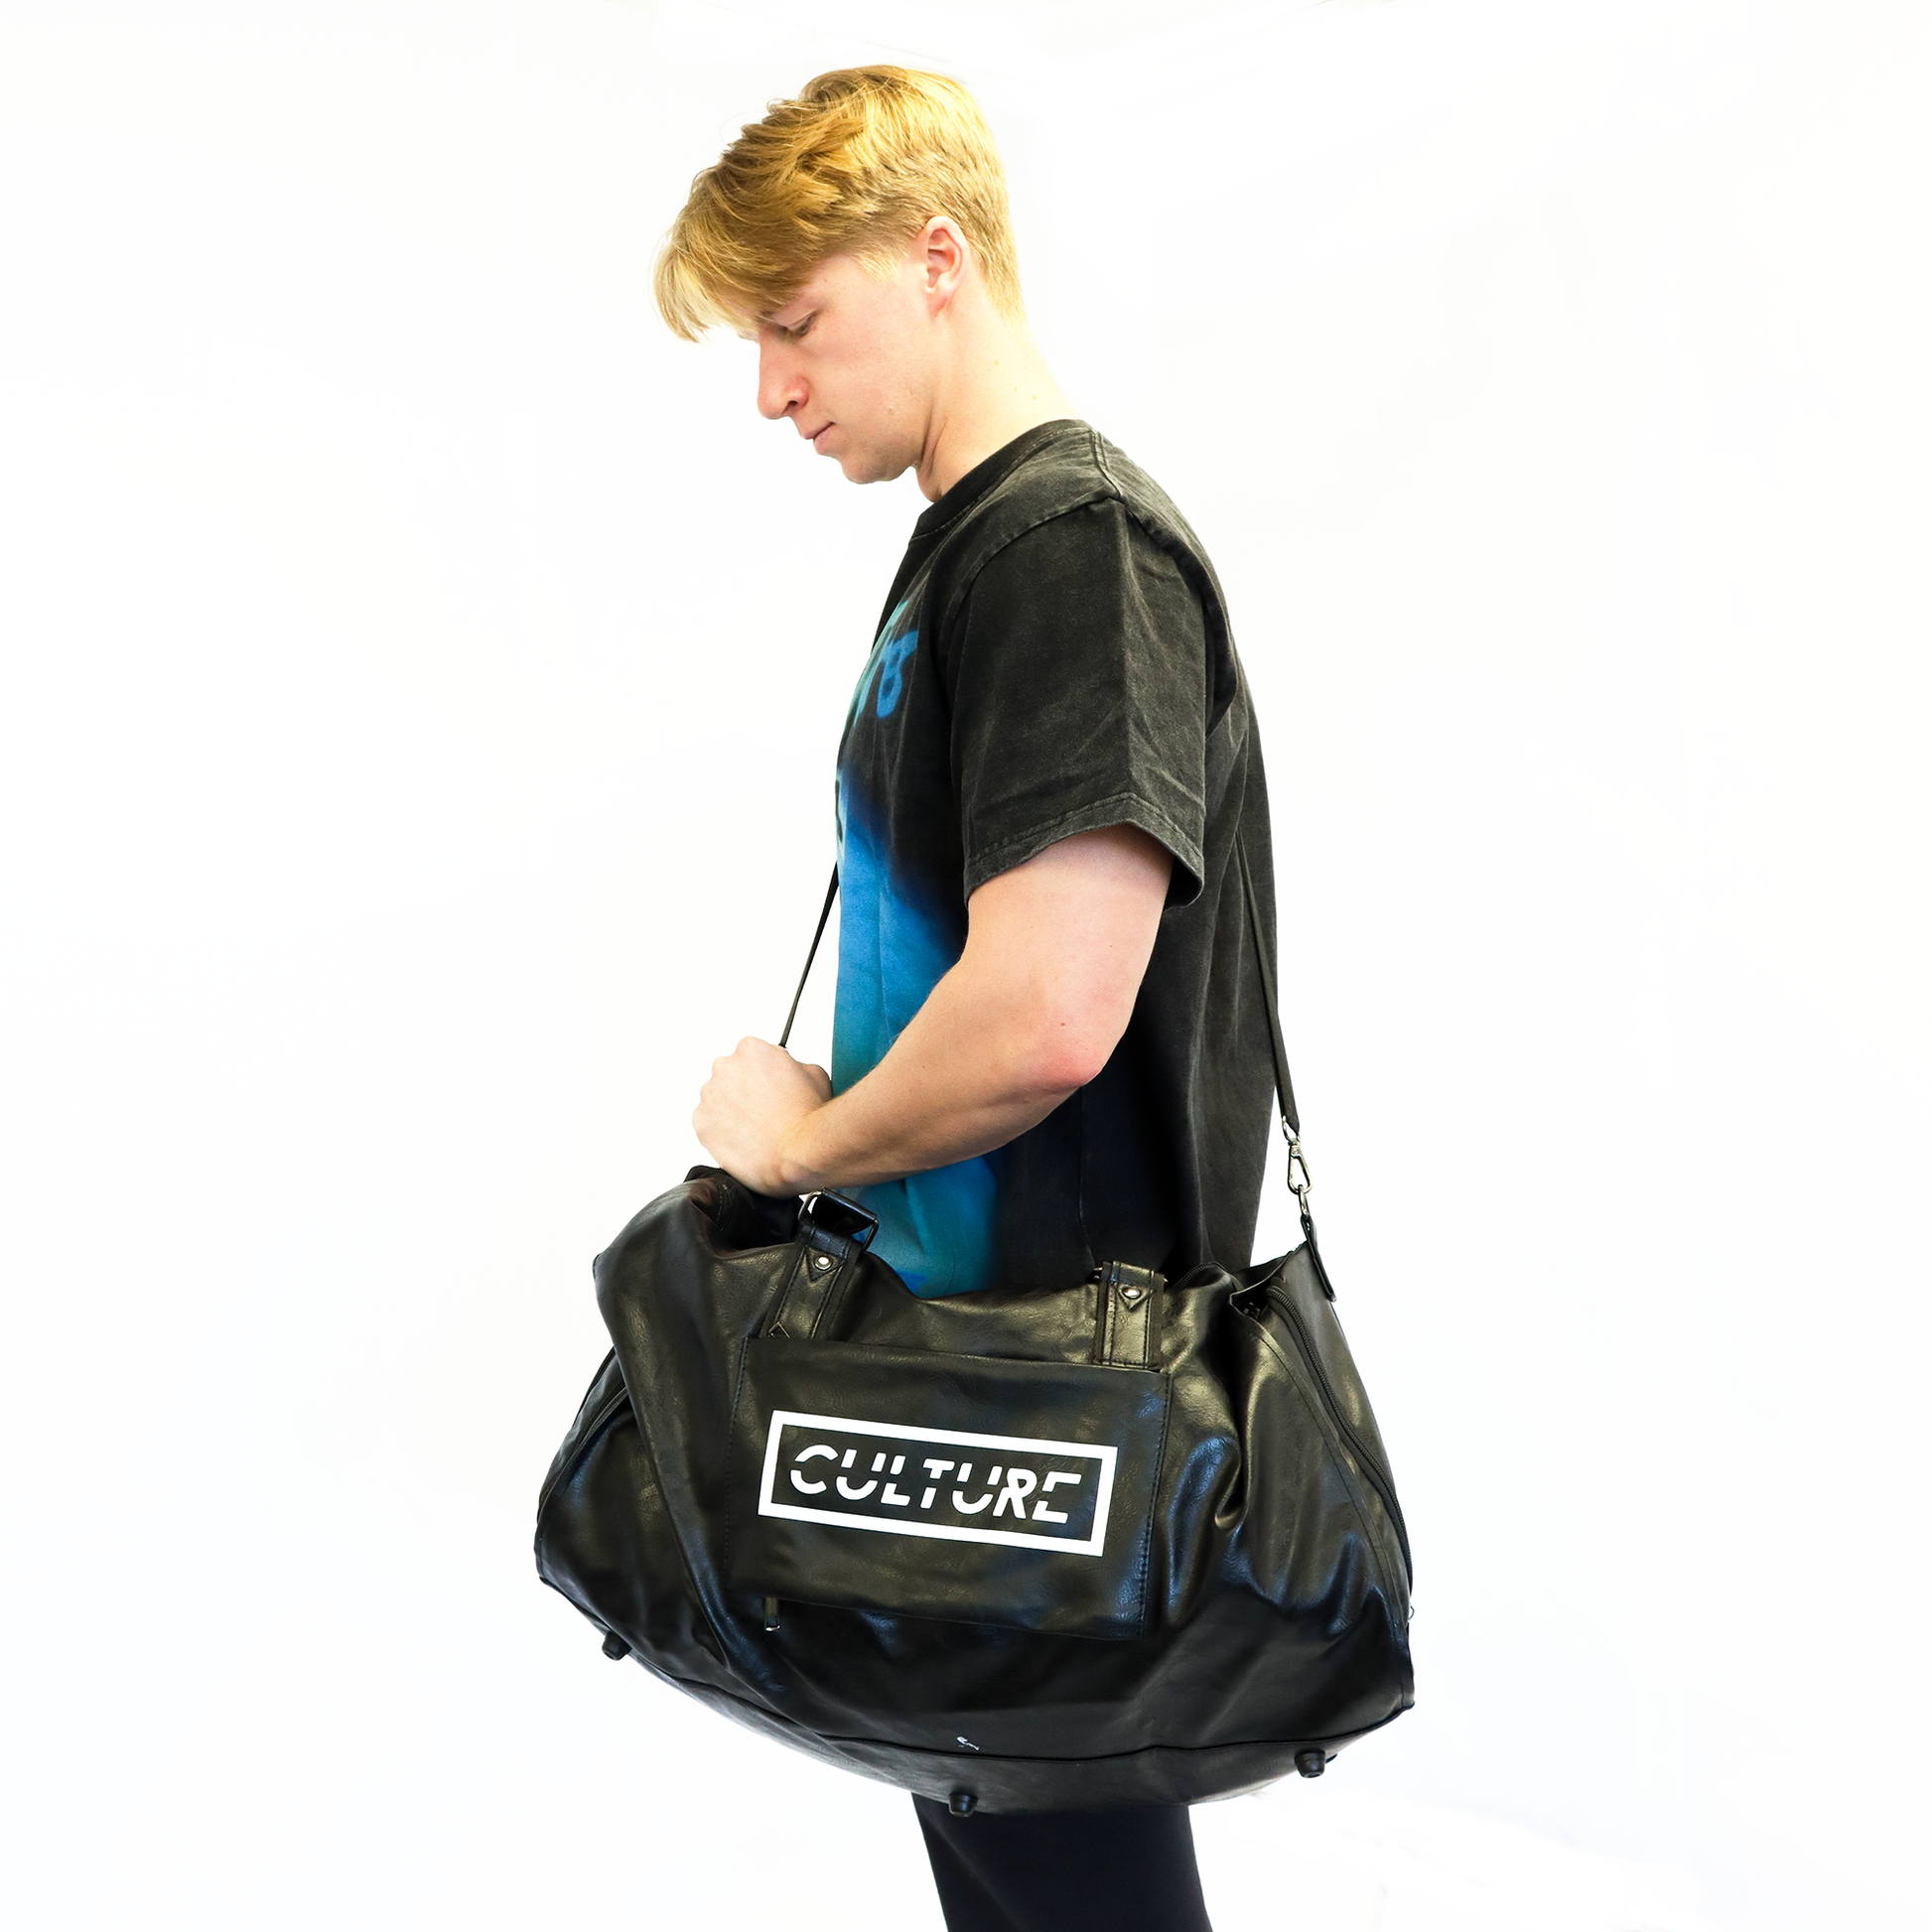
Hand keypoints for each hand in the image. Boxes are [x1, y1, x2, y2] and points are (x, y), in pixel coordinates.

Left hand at [692, 1037, 832, 1195]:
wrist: (797, 1152)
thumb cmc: (807, 1117)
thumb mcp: (815, 1074)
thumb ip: (794, 1065)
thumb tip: (788, 1070)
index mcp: (750, 1049)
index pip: (751, 1055)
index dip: (764, 1074)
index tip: (770, 1088)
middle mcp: (724, 1067)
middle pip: (731, 1075)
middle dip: (745, 1090)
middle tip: (764, 1110)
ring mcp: (709, 1095)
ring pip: (718, 1100)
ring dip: (732, 1110)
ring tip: (756, 1128)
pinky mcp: (701, 1123)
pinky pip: (709, 1123)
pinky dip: (722, 1131)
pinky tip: (745, 1138)